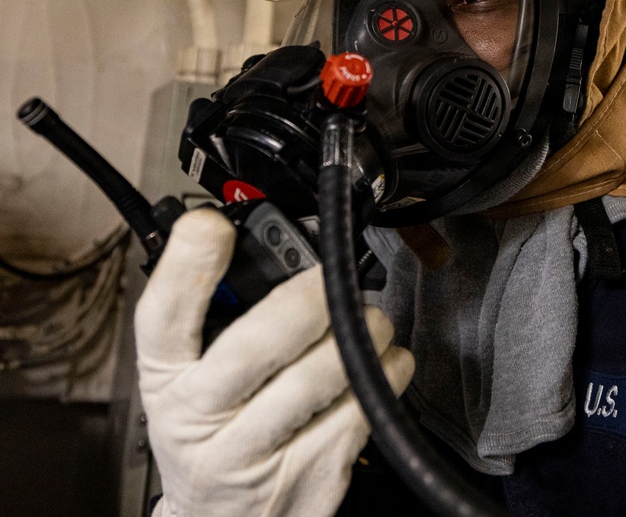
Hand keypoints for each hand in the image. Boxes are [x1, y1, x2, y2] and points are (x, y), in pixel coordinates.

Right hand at [135, 208, 413, 516]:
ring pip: (320, 376)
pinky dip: (385, 374)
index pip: (161, 321)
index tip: (210, 226)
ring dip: (361, 332)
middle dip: (310, 300)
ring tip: (370, 319)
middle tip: (334, 278)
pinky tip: (383, 363)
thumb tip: (262, 244)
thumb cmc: (213, 432)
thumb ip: (213, 317)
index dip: (185, 269)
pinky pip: (359, 411)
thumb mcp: (190, 377)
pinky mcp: (307, 478)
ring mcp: (252, 457)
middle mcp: (199, 422)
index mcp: (166, 382)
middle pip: (255, 346)